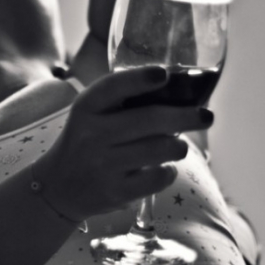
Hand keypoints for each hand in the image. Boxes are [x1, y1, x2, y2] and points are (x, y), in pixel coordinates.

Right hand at [33, 66, 212, 221]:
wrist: (58, 187)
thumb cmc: (86, 141)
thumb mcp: (90, 114)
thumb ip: (121, 100)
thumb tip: (174, 88)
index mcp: (87, 108)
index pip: (113, 87)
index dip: (140, 79)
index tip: (164, 74)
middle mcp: (93, 134)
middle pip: (150, 120)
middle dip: (186, 116)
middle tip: (206, 116)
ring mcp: (104, 164)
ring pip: (160, 149)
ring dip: (179, 146)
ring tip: (179, 146)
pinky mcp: (115, 191)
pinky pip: (157, 177)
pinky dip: (168, 172)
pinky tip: (163, 168)